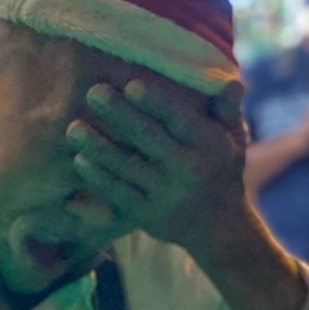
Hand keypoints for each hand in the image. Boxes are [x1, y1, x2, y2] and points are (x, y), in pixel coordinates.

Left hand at [66, 78, 251, 255]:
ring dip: (98, 146)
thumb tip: (234, 82)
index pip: (180, 119)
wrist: (219, 227)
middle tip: (93, 92)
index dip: (156, 102)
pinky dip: (98, 177)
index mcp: (210, 145)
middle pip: (148, 138)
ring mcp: (166, 195)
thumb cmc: (221, 169)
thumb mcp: (233, 139)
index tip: (131, 85)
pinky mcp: (147, 216)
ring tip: (75, 127)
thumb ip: (227, 110)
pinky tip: (80, 159)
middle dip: (119, 114)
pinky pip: (118, 193)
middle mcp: (189, 170)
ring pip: (127, 166)